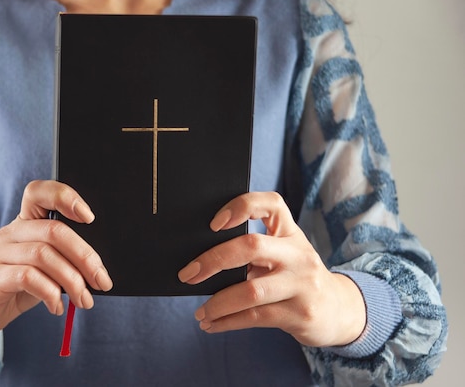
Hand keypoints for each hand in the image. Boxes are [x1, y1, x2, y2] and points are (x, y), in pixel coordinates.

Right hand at [0, 180, 112, 340]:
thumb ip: (64, 260)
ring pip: (44, 255)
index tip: (89, 218)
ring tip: (84, 300)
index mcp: (25, 222)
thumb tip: (98, 269)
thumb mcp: (43, 268)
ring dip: (72, 280)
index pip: (39, 192)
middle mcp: (12, 232)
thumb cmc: (16, 285)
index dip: (65, 197)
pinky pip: (28, 277)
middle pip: (54, 231)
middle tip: (102, 281)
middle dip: (85, 257)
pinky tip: (57, 306)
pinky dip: (50, 292)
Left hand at [178, 192, 365, 347]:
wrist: (339, 310)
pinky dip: (227, 322)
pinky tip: (211, 325)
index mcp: (290, 232)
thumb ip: (254, 250)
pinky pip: (256, 317)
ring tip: (200, 312)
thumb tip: (201, 261)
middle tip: (188, 274)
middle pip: (251, 247)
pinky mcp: (300, 314)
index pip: (271, 203)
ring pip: (251, 290)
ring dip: (217, 303)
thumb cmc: (296, 277)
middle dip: (213, 260)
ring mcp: (302, 284)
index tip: (214, 223)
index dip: (242, 206)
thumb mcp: (284, 255)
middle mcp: (299, 254)